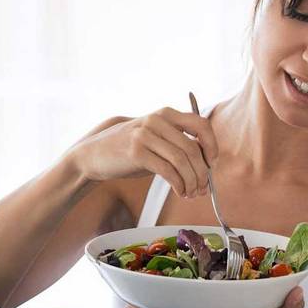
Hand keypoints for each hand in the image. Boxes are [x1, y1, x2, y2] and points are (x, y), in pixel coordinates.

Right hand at [66, 107, 219, 197]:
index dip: (212, 145)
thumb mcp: (156, 137)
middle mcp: (157, 120)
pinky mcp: (137, 152)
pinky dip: (179, 185)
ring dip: (192, 182)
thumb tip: (207, 163)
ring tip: (191, 193)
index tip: (212, 163)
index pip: (201, 124)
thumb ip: (177, 142)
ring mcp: (146, 135)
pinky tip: (180, 192)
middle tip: (203, 189)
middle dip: (202, 173)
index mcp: (166, 114)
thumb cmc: (131, 149)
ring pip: (182, 161)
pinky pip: (168, 171)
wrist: (95, 154)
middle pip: (193, 148)